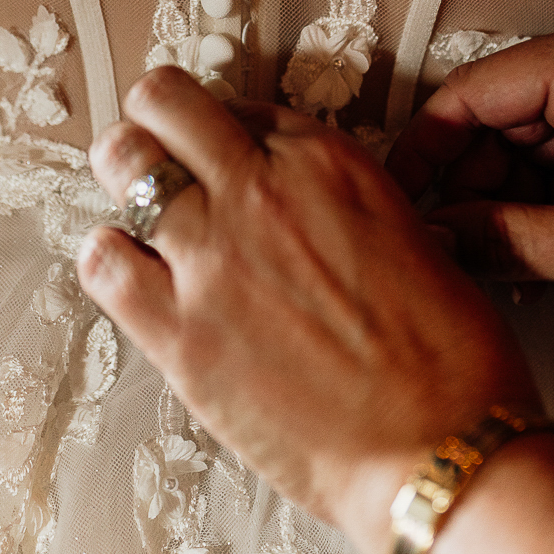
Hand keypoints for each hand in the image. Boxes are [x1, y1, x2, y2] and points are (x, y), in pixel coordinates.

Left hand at [76, 68, 540, 553]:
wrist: (443, 449)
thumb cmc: (448, 357)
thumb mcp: (407, 236)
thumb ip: (335, 206)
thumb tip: (296, 210)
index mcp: (327, 161)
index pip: (237, 105)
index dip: (222, 131)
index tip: (219, 155)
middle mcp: (262, 191)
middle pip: (163, 106)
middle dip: (154, 125)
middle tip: (156, 157)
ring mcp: (213, 258)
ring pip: (123, 166)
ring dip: (125, 185)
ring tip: (139, 217)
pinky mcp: (180, 333)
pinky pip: (104, 264)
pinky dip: (107, 260)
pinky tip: (127, 273)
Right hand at [390, 7, 553, 313]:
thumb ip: (512, 241)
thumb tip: (430, 243)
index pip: (475, 92)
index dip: (425, 151)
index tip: (393, 207)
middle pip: (495, 114)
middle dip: (463, 184)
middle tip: (434, 249)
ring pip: (521, 138)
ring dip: (497, 199)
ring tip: (474, 261)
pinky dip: (534, 201)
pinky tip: (516, 252)